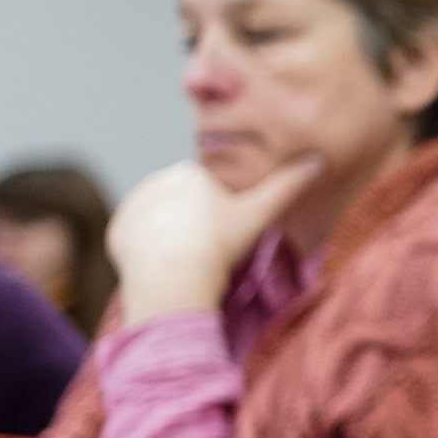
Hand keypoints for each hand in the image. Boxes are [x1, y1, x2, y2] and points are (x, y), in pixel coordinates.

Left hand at [110, 155, 324, 325]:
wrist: (172, 278)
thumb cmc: (219, 244)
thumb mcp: (260, 214)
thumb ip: (288, 185)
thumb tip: (319, 158)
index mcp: (191, 172)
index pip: (210, 188)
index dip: (223, 212)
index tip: (228, 234)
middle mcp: (157, 182)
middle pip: (184, 202)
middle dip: (195, 220)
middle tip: (211, 249)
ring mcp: (134, 207)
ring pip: (161, 219)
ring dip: (173, 234)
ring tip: (189, 258)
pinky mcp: (118, 232)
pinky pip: (138, 238)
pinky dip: (150, 249)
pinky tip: (167, 264)